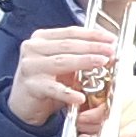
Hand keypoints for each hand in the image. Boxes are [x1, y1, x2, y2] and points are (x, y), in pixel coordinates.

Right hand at [8, 21, 122, 136]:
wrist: (24, 104)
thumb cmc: (47, 82)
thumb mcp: (63, 64)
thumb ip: (80, 55)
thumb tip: (107, 52)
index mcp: (42, 38)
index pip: (71, 32)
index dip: (93, 34)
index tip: (110, 38)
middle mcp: (33, 48)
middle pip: (68, 44)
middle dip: (93, 47)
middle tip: (111, 50)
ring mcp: (31, 66)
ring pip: (62, 61)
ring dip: (85, 61)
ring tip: (102, 63)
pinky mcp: (31, 85)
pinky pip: (53, 88)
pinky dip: (67, 93)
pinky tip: (80, 97)